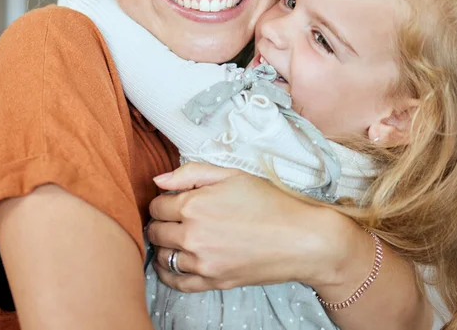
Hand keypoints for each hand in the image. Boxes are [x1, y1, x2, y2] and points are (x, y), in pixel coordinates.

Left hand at [147, 162, 354, 292]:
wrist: (300, 238)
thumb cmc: (269, 202)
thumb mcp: (232, 174)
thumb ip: (191, 173)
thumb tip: (157, 180)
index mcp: (194, 205)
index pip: (157, 205)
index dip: (163, 200)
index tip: (174, 200)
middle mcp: (192, 235)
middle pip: (156, 231)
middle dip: (161, 222)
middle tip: (176, 217)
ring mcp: (201, 262)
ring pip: (162, 256)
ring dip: (165, 245)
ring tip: (178, 237)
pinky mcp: (212, 282)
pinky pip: (175, 282)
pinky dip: (168, 273)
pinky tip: (175, 262)